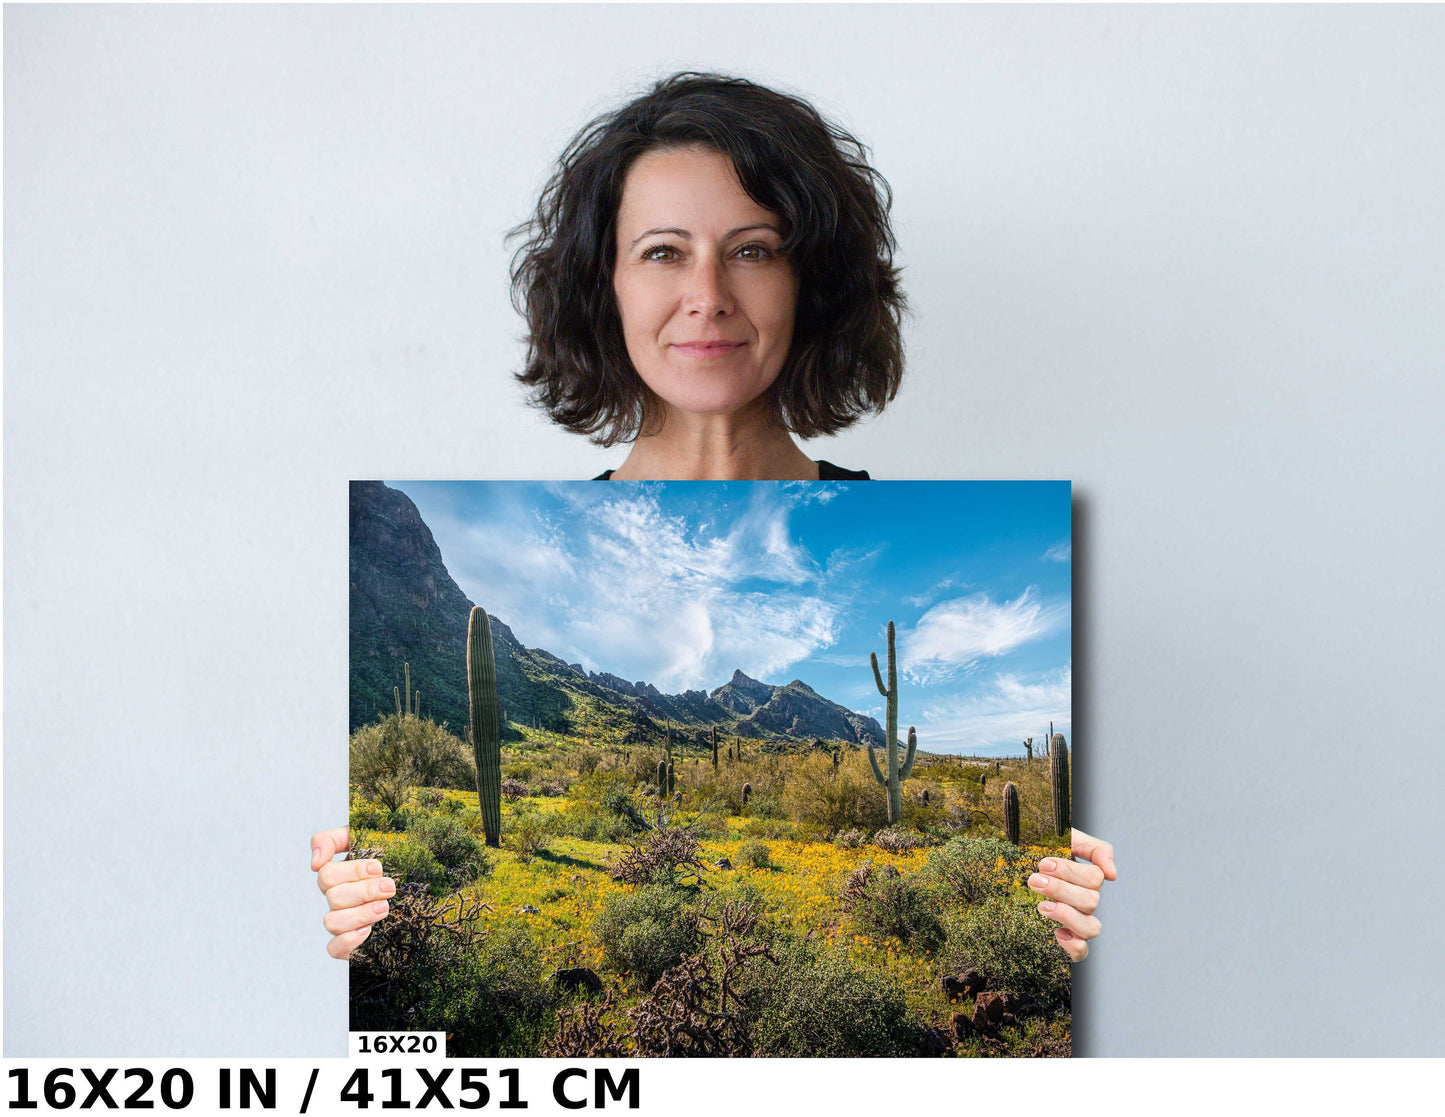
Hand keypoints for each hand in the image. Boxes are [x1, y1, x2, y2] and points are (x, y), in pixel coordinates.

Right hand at [311, 825, 393, 958]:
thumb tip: (315, 862)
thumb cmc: (390, 857)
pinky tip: (367, 931)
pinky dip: (347, 941)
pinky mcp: (350, 944)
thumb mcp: (364, 838)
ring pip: (332, 922)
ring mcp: (342, 922)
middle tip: (389, 887)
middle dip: (364, 891)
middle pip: (334, 897)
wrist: (418, 881)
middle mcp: (337, 899)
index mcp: (338, 876)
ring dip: (360, 914)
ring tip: (385, 907)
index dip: (352, 871)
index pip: (327, 874)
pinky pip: (334, 949)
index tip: (378, 867)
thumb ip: (333, 840)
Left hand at [1028, 828, 1115, 960]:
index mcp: (1087, 878)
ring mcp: (1077, 922)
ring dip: (1066, 915)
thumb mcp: (1066, 839)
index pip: (1095, 878)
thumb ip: (1094, 848)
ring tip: (1041, 906)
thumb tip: (1113, 875)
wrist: (1013, 865)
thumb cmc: (1039, 851)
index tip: (1044, 864)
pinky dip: (1074, 945)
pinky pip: (1082, 952)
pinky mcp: (1066, 940)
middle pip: (1091, 901)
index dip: (1070, 872)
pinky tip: (1057, 933)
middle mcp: (1085, 901)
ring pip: (1091, 928)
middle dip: (1060, 889)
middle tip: (1034, 880)